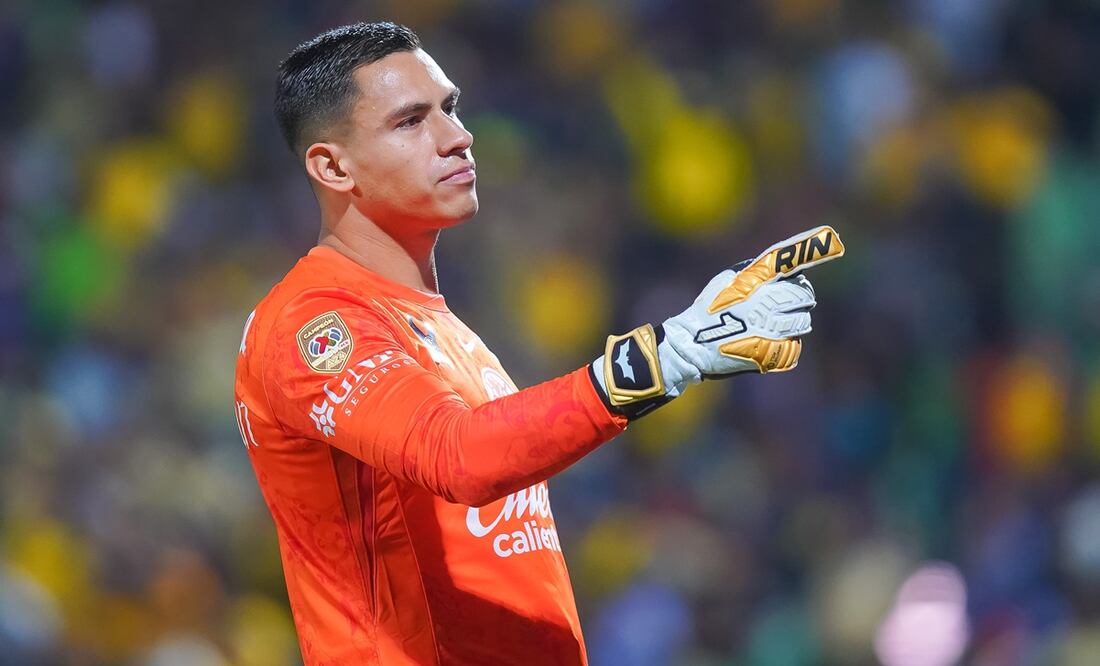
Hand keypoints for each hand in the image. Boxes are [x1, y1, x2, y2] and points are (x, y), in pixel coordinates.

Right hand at [590, 226, 843, 417]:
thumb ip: (756, 271)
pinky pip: (794, 347)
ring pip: (803, 323)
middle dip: (800, 299)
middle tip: (786, 304)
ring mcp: (772, 331)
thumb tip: (782, 266)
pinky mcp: (773, 355)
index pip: (791, 264)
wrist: (693, 345)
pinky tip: (765, 343)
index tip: (833, 242)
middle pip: (805, 296)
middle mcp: (768, 305)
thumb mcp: (727, 279)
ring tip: (773, 325)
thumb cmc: (708, 309)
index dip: (813, 251)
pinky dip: (785, 344)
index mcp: (757, 283)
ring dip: (794, 323)